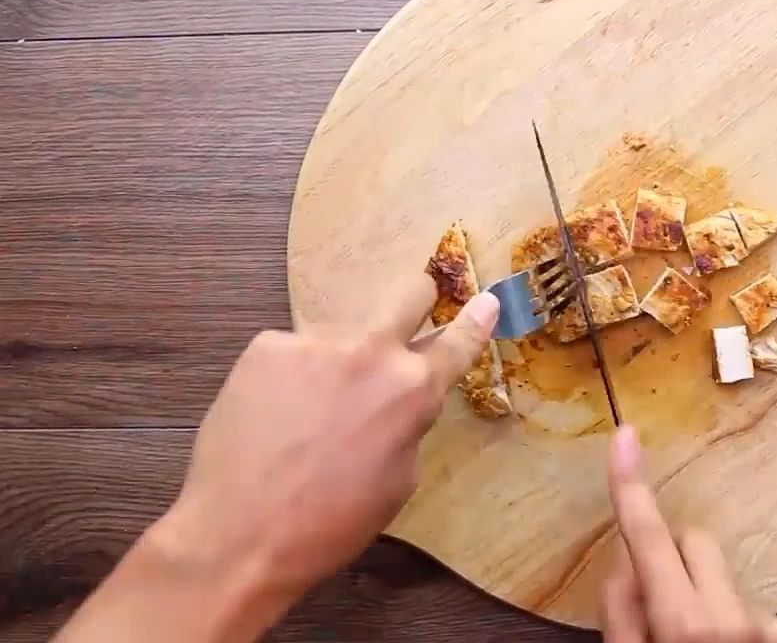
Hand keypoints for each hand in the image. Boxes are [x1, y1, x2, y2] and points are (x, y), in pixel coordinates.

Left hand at [153, 274, 499, 603]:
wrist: (239, 535)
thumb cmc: (330, 523)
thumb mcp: (398, 480)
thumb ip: (408, 423)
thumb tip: (400, 398)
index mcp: (413, 390)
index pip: (458, 341)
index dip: (476, 319)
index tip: (486, 300)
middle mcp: (370, 352)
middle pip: (408, 292)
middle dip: (417, 301)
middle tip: (406, 320)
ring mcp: (314, 343)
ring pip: (340, 336)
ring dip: (337, 363)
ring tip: (306, 417)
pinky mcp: (265, 346)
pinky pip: (292, 352)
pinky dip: (289, 378)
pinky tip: (273, 418)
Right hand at [603, 425, 776, 642]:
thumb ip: (621, 612)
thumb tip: (627, 559)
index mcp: (683, 623)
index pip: (649, 539)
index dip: (631, 486)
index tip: (625, 435)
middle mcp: (731, 615)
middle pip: (696, 542)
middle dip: (674, 560)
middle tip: (658, 606)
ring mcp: (768, 624)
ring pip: (725, 577)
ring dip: (708, 600)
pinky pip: (756, 606)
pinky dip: (741, 623)